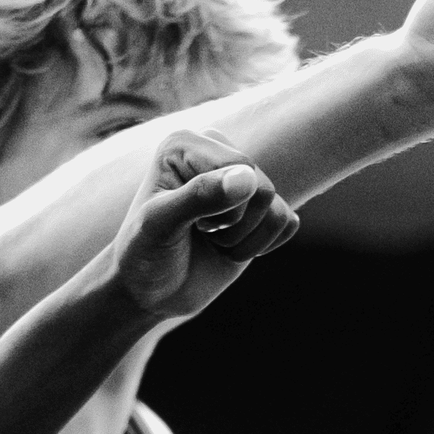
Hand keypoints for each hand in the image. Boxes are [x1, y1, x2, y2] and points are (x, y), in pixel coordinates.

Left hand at [108, 130, 300, 322]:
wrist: (151, 289)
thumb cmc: (146, 252)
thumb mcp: (162, 224)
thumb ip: (201, 196)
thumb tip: (249, 178)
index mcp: (186, 144)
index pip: (240, 168)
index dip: (224, 210)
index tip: (187, 223)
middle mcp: (216, 153)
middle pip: (262, 189)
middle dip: (234, 227)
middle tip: (201, 232)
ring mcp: (239, 181)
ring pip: (277, 210)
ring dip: (245, 240)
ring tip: (212, 240)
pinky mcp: (259, 209)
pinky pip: (288, 222)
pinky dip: (262, 246)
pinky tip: (231, 247)